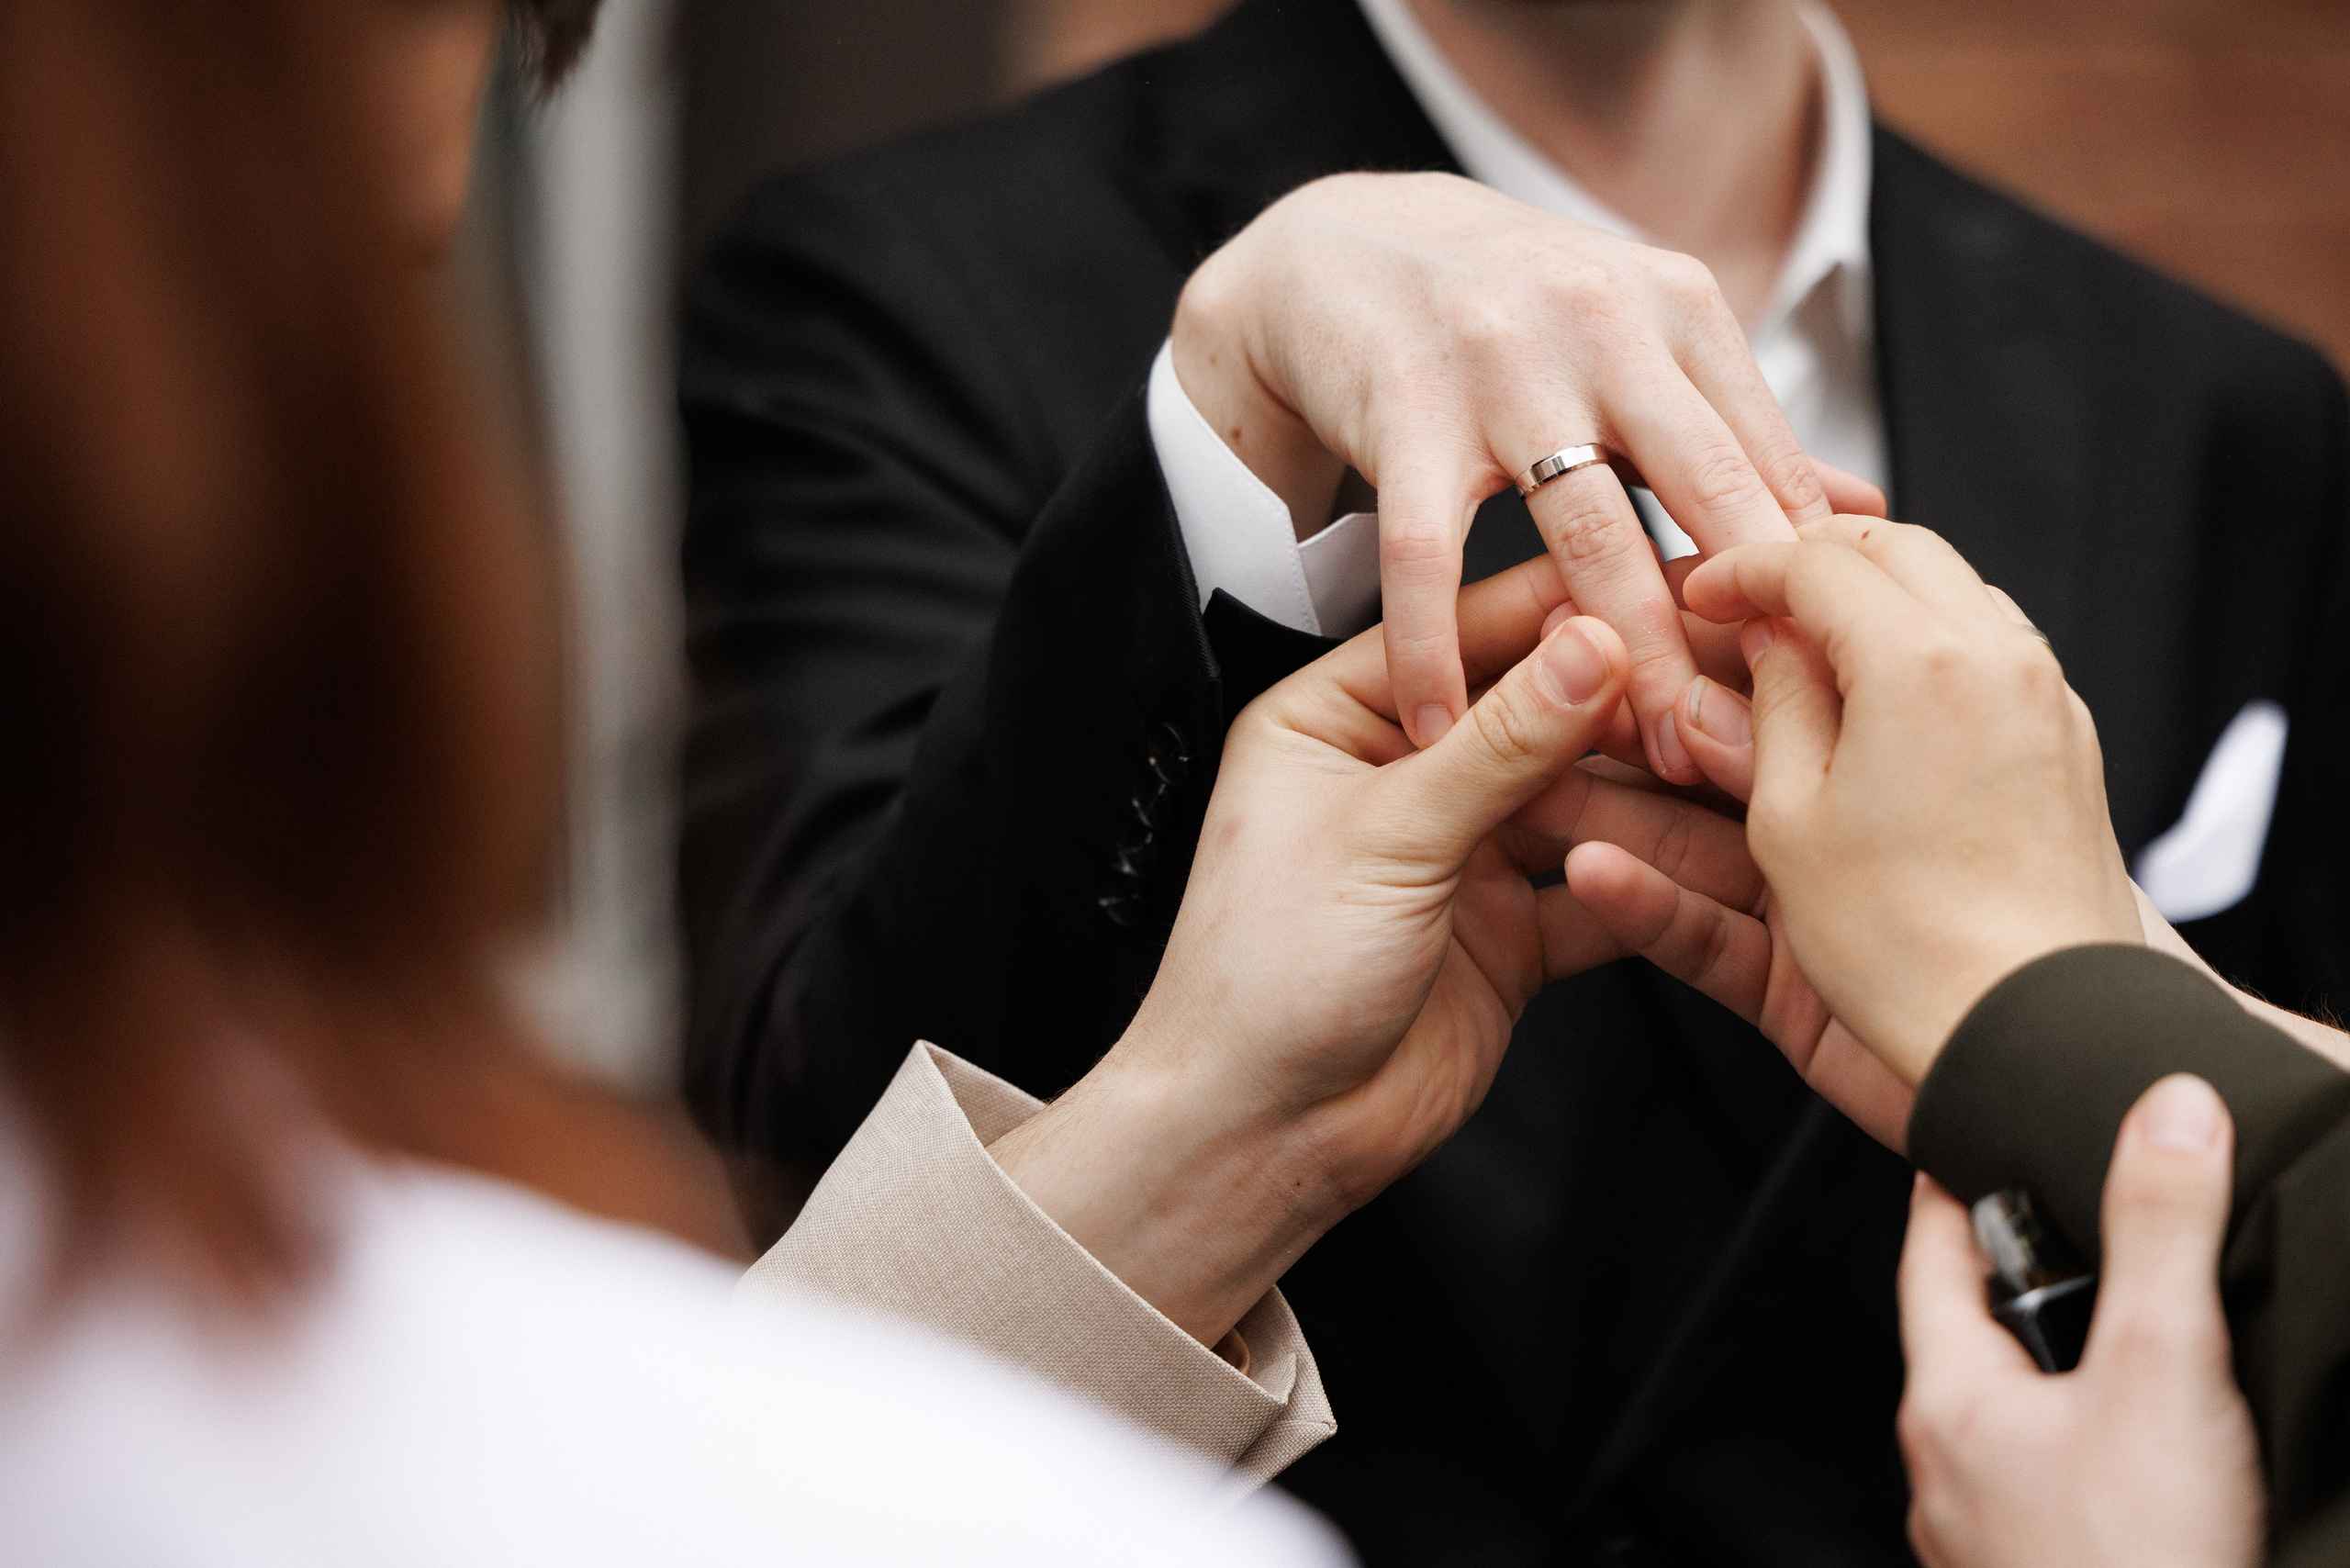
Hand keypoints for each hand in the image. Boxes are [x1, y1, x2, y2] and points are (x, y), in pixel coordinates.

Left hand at [990, 558, 1717, 1342]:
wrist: (1263, 1134)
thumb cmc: (1266, 975)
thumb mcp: (1387, 833)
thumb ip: (1499, 742)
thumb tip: (1592, 646)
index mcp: (1333, 718)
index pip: (1463, 635)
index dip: (1563, 609)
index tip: (1659, 578)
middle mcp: (1399, 775)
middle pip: (1535, 712)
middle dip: (1625, 696)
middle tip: (1722, 667)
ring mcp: (1459, 854)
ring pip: (1579, 799)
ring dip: (1654, 786)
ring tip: (1737, 751)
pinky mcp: (1508, 932)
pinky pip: (1597, 888)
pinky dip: (1649, 877)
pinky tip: (1711, 853)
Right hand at [1170, 171, 1885, 776]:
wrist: (1349, 246)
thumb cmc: (1513, 310)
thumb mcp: (1638, 338)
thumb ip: (1740, 428)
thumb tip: (1863, 514)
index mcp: (1680, 307)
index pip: (1768, 463)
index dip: (1801, 585)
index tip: (1823, 689)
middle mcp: (1603, 322)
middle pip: (1703, 497)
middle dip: (1735, 631)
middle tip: (1755, 746)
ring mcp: (1500, 363)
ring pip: (1580, 533)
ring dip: (1615, 656)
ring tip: (1639, 753)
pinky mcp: (1402, 409)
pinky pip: (1423, 555)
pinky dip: (1432, 650)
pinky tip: (1442, 727)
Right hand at [1662, 516, 2140, 1082]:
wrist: (2037, 1031)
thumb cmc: (1907, 948)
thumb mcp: (1788, 819)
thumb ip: (1772, 706)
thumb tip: (1769, 642)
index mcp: (1920, 662)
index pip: (1816, 563)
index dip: (1742, 567)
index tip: (1699, 590)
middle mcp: (1997, 661)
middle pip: (1897, 552)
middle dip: (1816, 558)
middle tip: (1751, 593)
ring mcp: (2042, 704)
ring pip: (1953, 594)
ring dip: (1878, 596)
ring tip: (1810, 641)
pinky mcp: (2064, 752)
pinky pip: (1991, 656)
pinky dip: (1928, 647)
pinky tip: (1883, 695)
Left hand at [1896, 1075, 2261, 1567]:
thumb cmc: (2145, 1567)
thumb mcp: (2164, 1370)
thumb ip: (2161, 1232)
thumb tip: (2170, 1107)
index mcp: (1949, 1402)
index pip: (1929, 1255)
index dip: (1954, 1188)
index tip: (1968, 1136)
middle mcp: (1947, 1470)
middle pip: (1973, 1336)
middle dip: (2024, 1281)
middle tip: (2078, 1226)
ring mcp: (1988, 1537)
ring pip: (2018, 1421)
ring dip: (2066, 1375)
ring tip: (2138, 1339)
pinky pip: (2053, 1489)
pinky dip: (2094, 1454)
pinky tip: (2157, 1461)